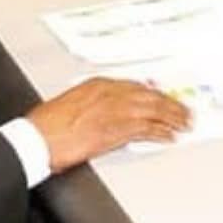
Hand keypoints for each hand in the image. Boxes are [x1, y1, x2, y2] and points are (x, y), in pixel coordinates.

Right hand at [28, 77, 192, 169]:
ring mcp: (115, 111)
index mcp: (99, 84)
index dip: (155, 94)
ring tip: (184, 123)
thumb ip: (93, 104)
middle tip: (185, 111)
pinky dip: (161, 132)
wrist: (37, 138)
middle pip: (150, 96)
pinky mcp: (116, 130)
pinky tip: (169, 136)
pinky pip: (147, 129)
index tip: (165, 99)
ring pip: (154, 111)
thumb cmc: (47, 125)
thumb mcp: (72, 104)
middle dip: (170, 104)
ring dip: (173, 117)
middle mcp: (110, 93)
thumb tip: (106, 112)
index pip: (137, 86)